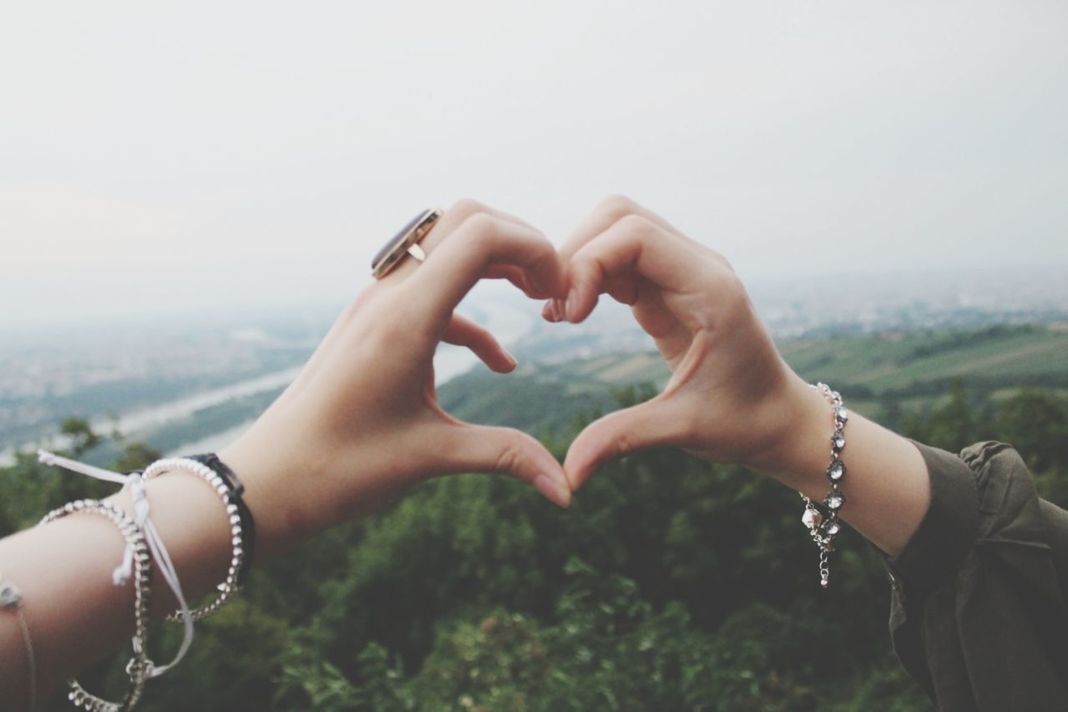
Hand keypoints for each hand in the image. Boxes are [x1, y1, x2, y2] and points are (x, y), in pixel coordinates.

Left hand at [221, 199, 571, 554]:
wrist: (267, 482)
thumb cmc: (339, 471)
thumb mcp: (430, 458)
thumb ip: (506, 457)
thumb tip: (567, 491)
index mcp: (404, 318)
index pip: (479, 234)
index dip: (534, 248)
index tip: (562, 294)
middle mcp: (388, 296)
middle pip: (465, 221)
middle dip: (520, 244)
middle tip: (554, 291)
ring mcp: (376, 306)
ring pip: (446, 249)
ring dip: (496, 267)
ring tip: (539, 304)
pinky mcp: (372, 326)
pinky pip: (432, 295)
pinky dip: (473, 313)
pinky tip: (500, 364)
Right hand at [545, 196, 817, 489]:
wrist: (780, 420)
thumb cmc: (745, 423)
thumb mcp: (685, 429)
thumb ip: (623, 439)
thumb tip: (567, 476)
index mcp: (710, 288)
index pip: (634, 234)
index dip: (588, 264)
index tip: (569, 318)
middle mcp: (697, 266)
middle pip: (620, 215)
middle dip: (576, 254)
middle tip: (555, 312)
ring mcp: (683, 271)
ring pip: (616, 229)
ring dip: (579, 262)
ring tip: (560, 316)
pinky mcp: (668, 286)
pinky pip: (619, 258)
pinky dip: (589, 275)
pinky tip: (572, 316)